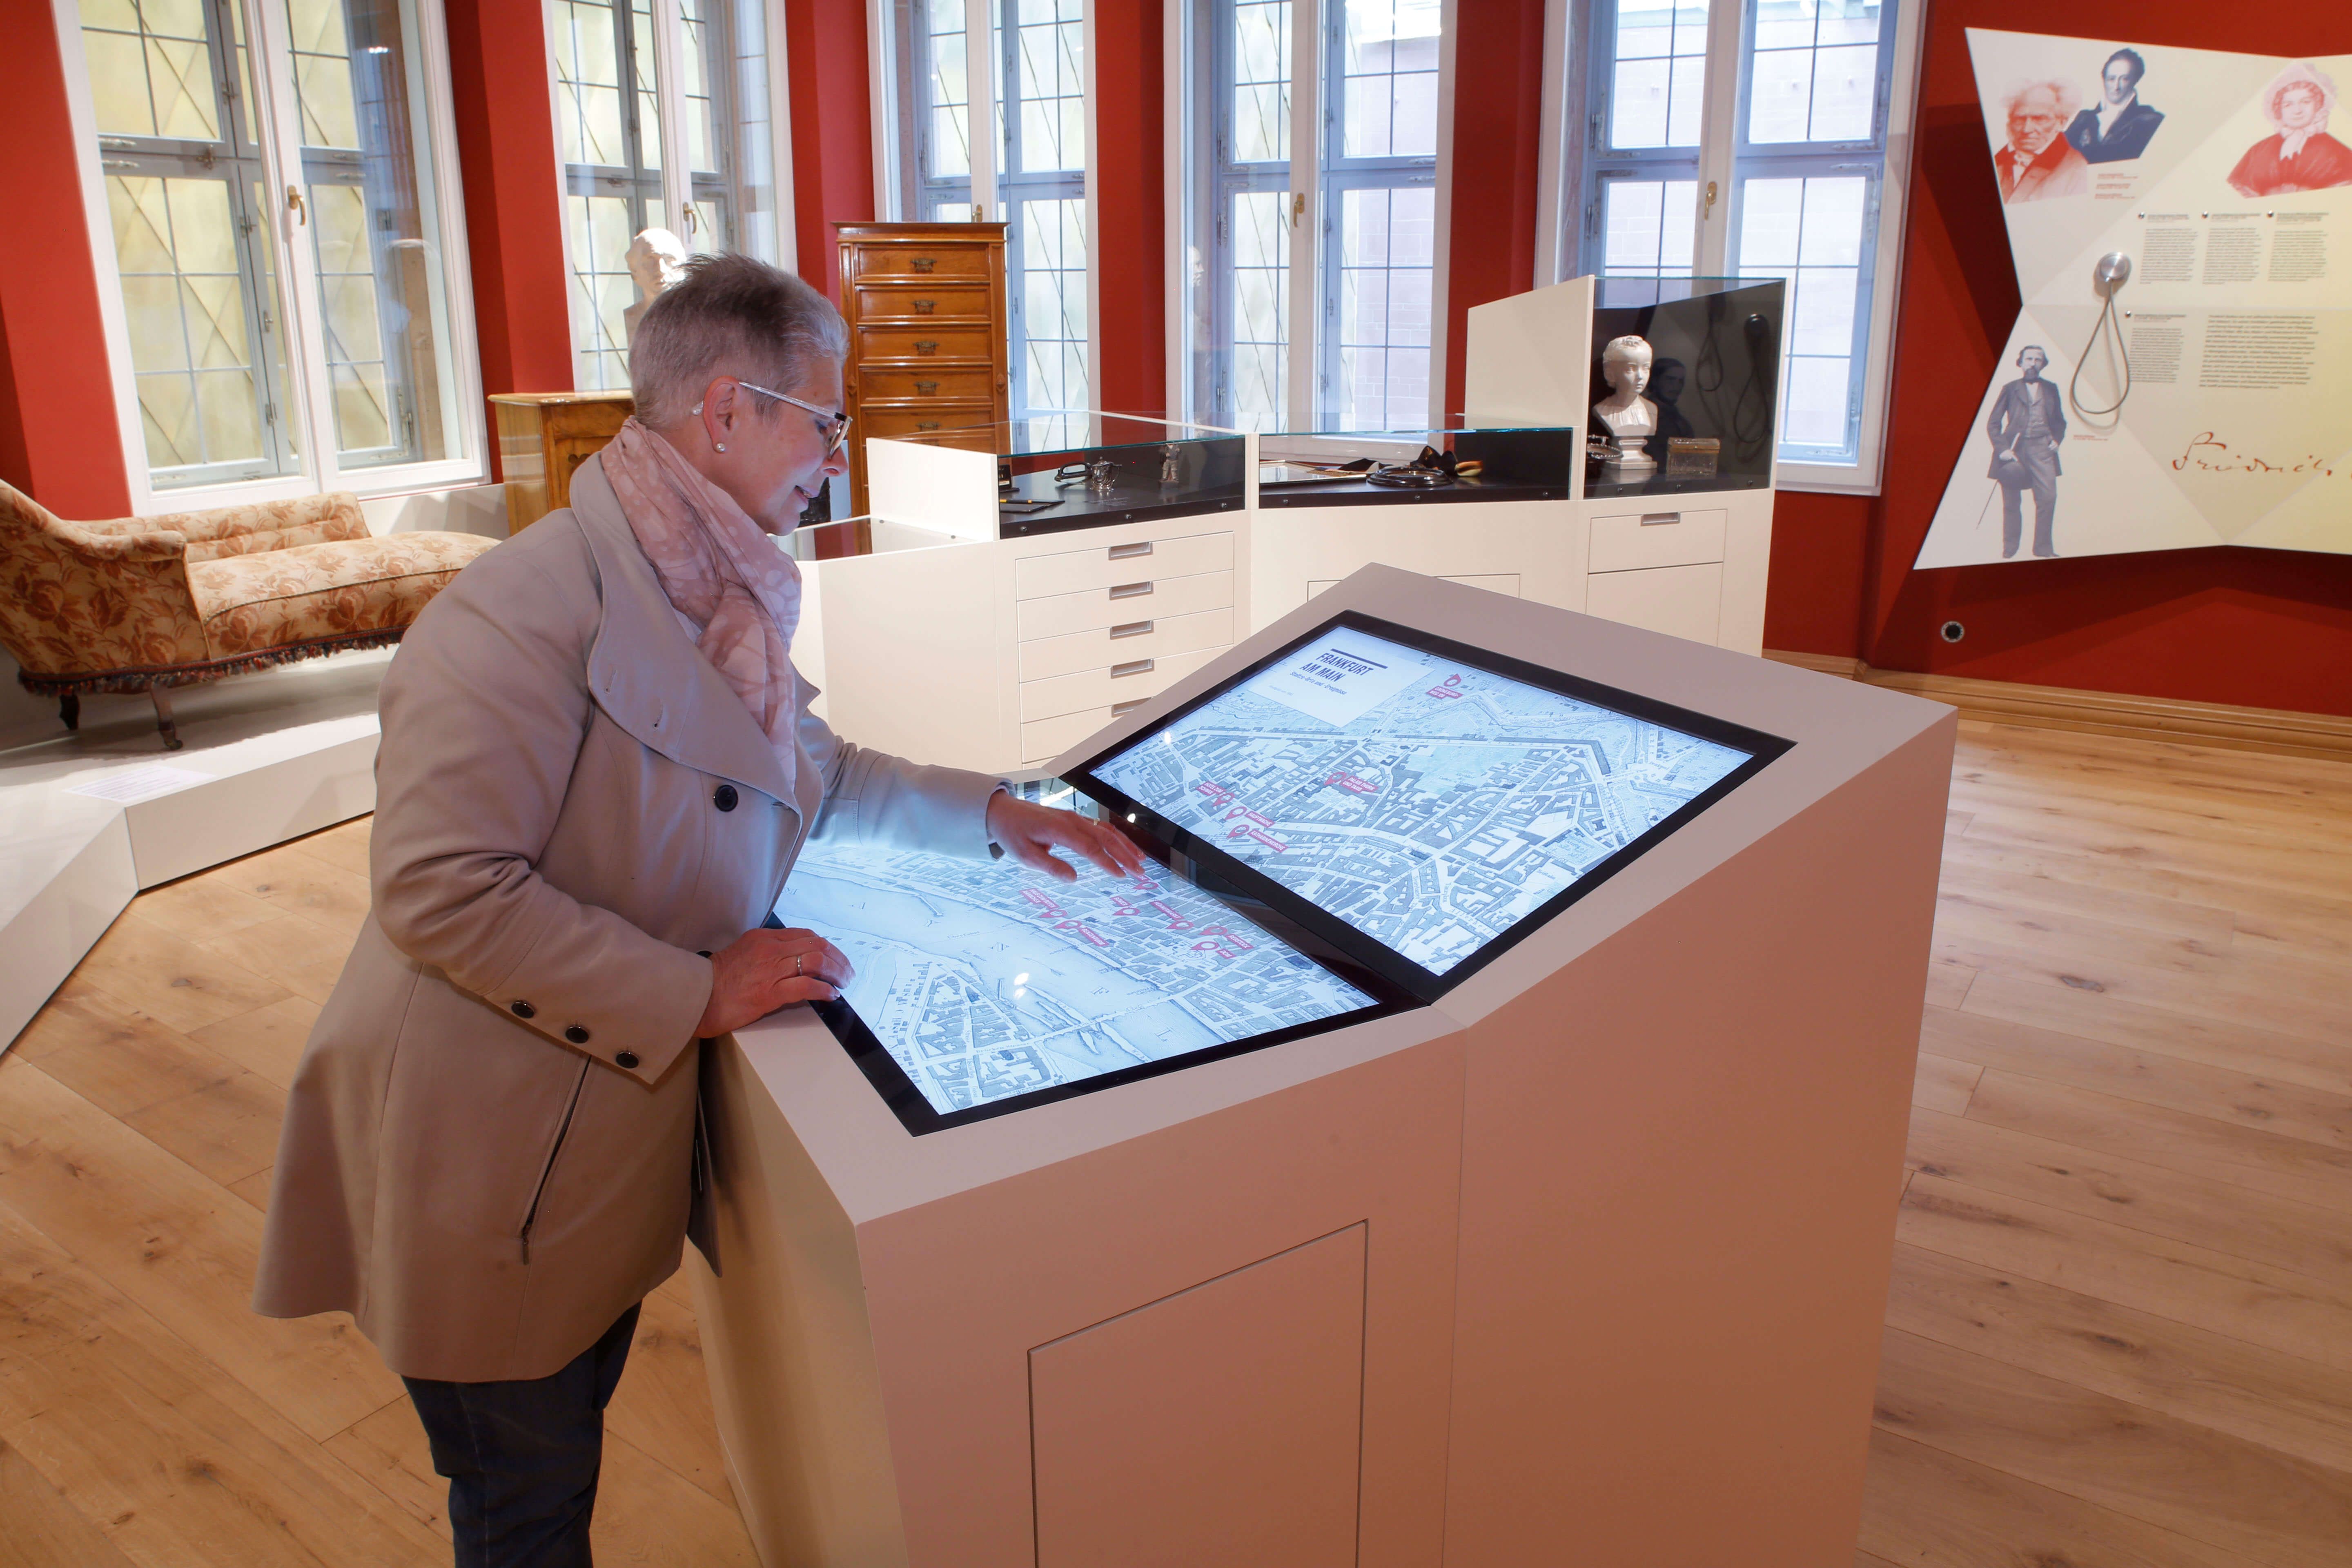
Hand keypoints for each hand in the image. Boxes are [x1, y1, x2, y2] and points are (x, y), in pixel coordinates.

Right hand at [696, 926, 852, 1036]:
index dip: (827, 947)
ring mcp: (770, 969)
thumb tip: (794, 960)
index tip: (836, 958)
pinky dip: (824, 989)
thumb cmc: (718, 981)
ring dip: (836, 973)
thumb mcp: (743, 953)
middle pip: (817, 946)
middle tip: (847, 972)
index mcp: (764, 938)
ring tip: (843, 983)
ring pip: (816, 962)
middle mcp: (770, 949)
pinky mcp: (770, 992)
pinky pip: (806, 986)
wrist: (697, 997)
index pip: (806, 936)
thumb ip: (768, 952)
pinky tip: (830, 994)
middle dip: (838, 959)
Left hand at [985, 792, 1149, 883]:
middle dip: (1125, 856)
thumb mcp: (1025, 855)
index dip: (1107, 863)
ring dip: (1125, 846)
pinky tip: (1125, 848)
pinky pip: (1100, 827)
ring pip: (1107, 830)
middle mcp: (1072, 821)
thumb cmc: (1012, 833)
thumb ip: (1050, 866)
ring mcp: (1075, 818)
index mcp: (1060, 829)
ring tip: (1140, 862)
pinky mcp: (1075, 819)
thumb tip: (1074, 878)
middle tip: (1140, 874)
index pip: (1090, 847)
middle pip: (1105, 837)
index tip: (1121, 876)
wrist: (1003, 811)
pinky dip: (1116, 838)